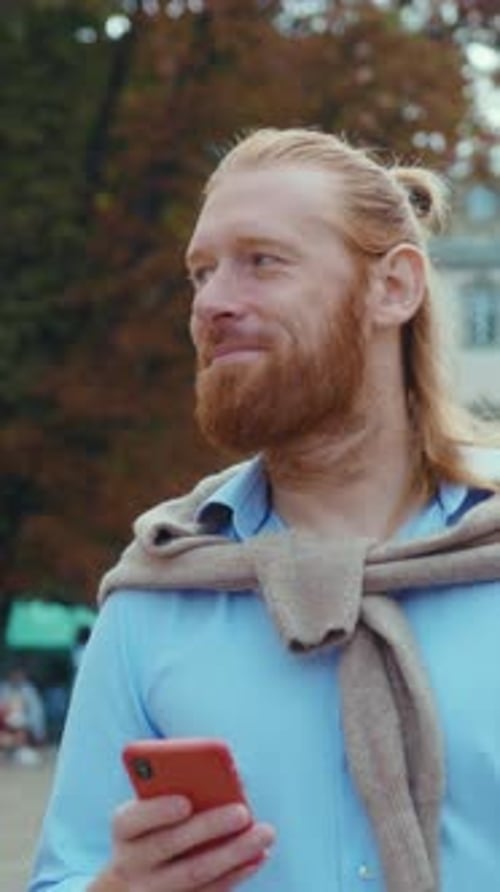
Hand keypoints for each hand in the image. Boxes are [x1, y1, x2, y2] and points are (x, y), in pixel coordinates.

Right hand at [107, 794, 275, 890]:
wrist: (134, 885)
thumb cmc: (155, 829)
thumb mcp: (152, 811)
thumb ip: (178, 791)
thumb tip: (228, 780)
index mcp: (124, 829)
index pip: (131, 819)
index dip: (157, 810)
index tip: (185, 802)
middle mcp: (130, 863)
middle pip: (169, 844)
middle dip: (208, 826)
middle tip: (243, 812)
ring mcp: (150, 891)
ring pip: (194, 874)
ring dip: (233, 853)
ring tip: (264, 833)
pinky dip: (235, 875)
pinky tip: (257, 858)